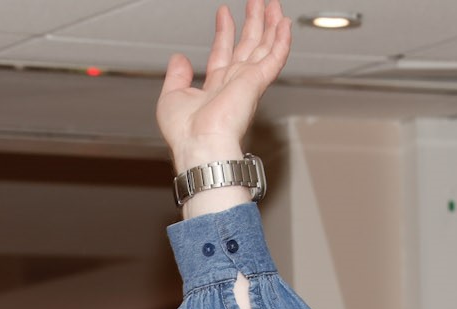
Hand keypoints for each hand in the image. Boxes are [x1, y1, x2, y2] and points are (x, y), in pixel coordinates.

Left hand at [156, 0, 291, 171]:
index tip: (225, 14)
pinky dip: (281, 41)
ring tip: (273, 5)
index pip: (223, 53)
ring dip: (270, 25)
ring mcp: (247, 83)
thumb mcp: (171, 97)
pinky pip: (274, 57)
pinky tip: (285, 25)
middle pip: (248, 46)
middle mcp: (233, 85)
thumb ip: (176, 75)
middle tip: (258, 3)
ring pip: (264, 48)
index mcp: (215, 89)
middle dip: (253, 23)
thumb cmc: (186, 134)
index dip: (225, 32)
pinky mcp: (256, 83)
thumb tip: (178, 59)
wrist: (200, 146)